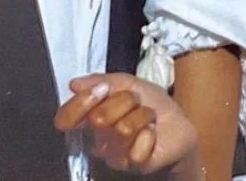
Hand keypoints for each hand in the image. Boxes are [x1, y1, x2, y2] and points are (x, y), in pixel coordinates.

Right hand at [55, 73, 199, 175]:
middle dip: (125, 101)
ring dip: (143, 115)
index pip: (66, 117)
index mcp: (92, 117)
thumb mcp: (129, 83)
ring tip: (148, 117)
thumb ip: (103, 80)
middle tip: (136, 103)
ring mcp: (114, 154)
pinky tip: (152, 133)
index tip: (100, 90)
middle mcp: (98, 138)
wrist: (179, 124)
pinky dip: (149, 135)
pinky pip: (135, 150)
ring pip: (122, 128)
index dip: (80, 103)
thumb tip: (75, 84)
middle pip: (99, 117)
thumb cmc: (152, 105)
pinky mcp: (134, 164)